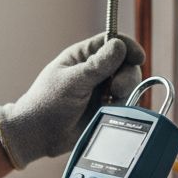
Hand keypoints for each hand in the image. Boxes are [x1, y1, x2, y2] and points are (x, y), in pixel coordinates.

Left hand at [0, 34, 144, 168]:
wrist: (40, 135)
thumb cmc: (47, 104)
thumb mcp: (72, 82)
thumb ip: (96, 66)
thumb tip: (119, 45)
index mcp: (83, 56)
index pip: (113, 42)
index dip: (128, 47)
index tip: (138, 57)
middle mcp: (95, 70)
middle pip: (126, 64)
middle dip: (127, 75)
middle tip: (116, 89)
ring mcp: (102, 89)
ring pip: (128, 84)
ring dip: (124, 92)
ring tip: (107, 102)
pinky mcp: (106, 108)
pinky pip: (124, 103)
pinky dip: (121, 106)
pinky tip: (106, 111)